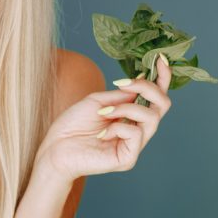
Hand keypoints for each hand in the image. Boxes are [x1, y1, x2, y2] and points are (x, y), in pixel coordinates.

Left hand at [35, 54, 172, 182]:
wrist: (54, 148)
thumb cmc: (72, 125)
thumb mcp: (97, 101)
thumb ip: (122, 94)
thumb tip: (145, 79)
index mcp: (131, 116)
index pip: (156, 97)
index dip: (163, 77)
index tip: (160, 58)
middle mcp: (137, 130)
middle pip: (162, 105)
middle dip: (147, 88)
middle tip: (124, 84)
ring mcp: (134, 146)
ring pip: (151, 118)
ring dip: (126, 108)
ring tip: (104, 112)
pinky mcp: (128, 159)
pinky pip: (135, 134)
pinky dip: (118, 127)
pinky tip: (102, 134)